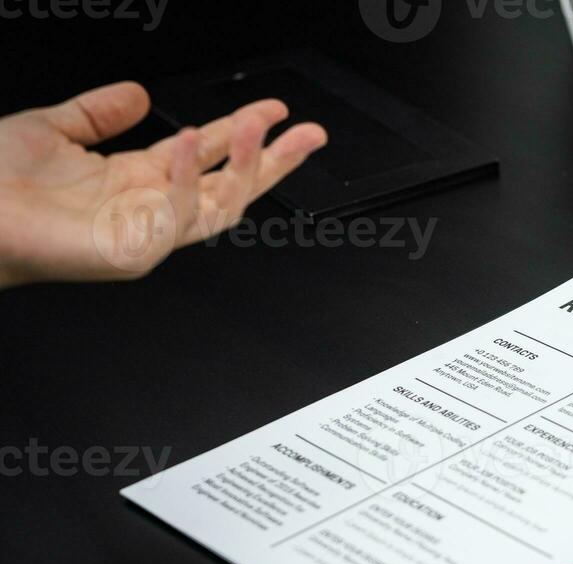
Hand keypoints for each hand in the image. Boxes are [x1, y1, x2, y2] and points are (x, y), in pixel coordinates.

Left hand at [0, 81, 326, 288]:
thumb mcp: (53, 127)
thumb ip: (98, 112)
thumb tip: (136, 93)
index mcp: (138, 181)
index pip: (210, 157)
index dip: (244, 132)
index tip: (274, 110)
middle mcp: (151, 209)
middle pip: (234, 187)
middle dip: (276, 159)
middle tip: (309, 133)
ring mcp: (146, 233)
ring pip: (220, 206)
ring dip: (247, 166)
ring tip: (261, 127)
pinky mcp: (133, 251)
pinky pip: (175, 216)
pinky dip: (187, 179)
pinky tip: (190, 142)